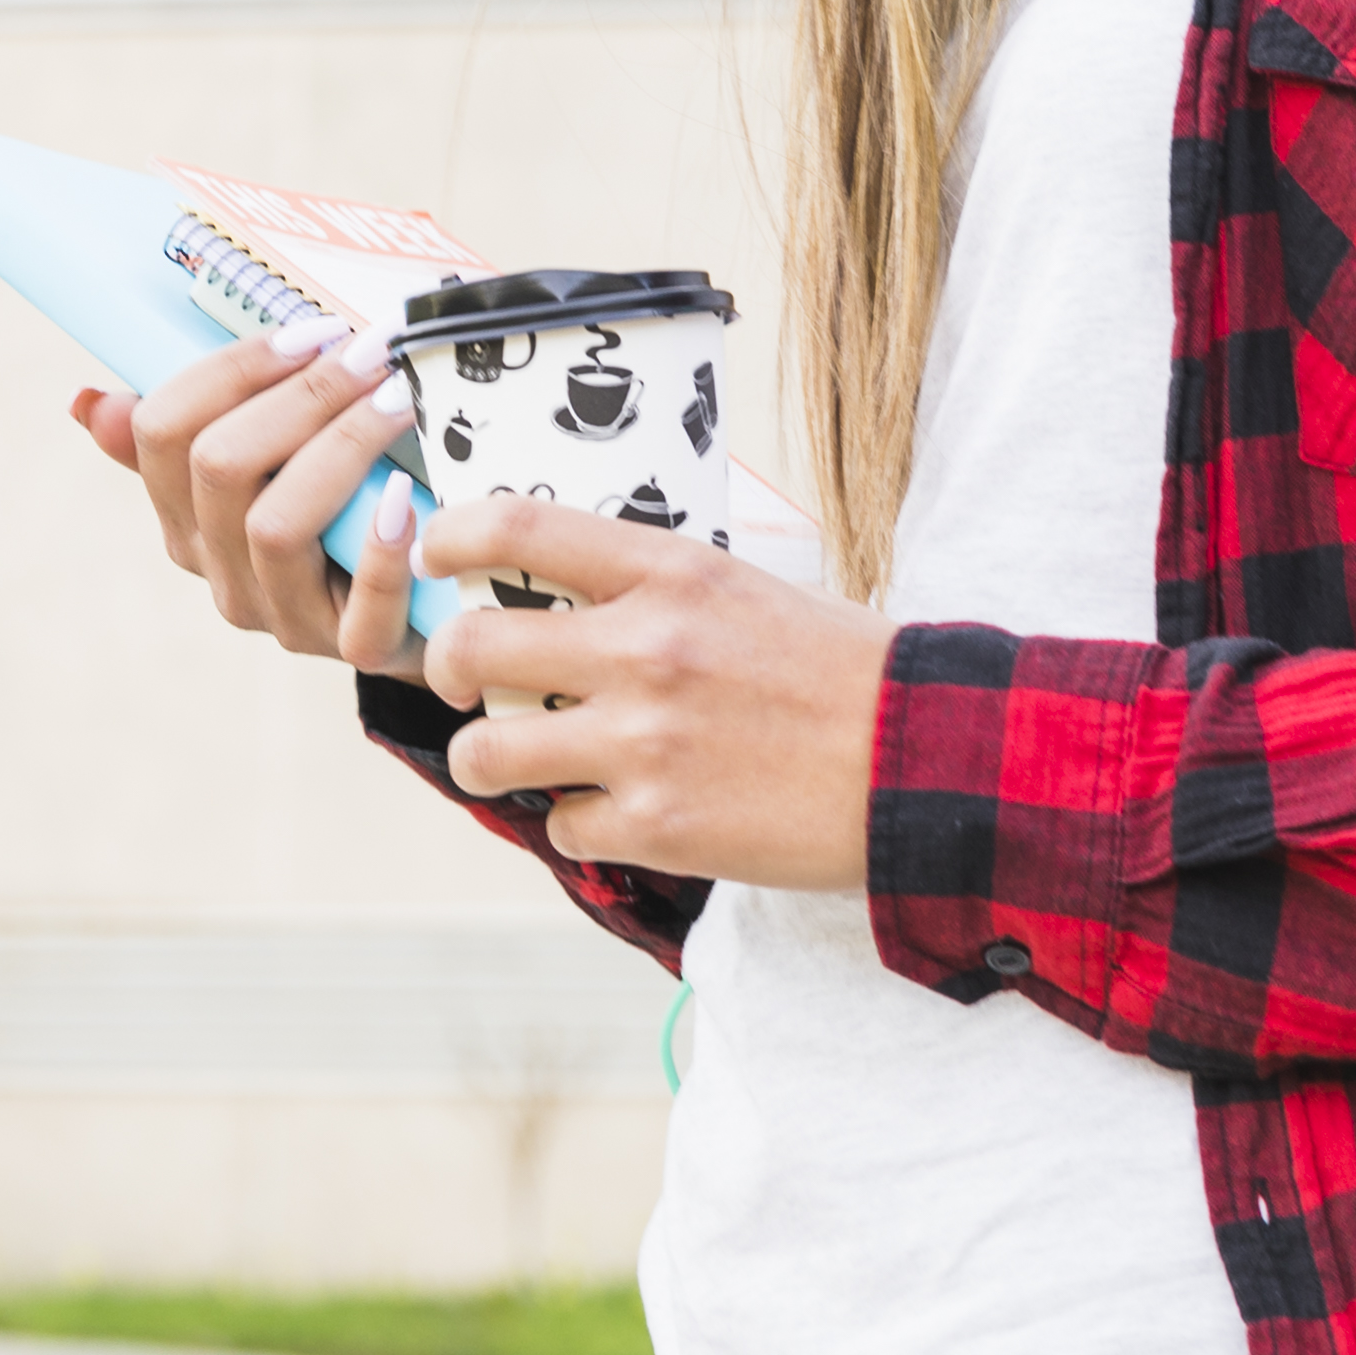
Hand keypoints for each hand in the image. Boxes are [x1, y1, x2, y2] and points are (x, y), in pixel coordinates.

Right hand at [66, 321, 443, 671]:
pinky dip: (380, 549)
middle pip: (219, 467)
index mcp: (187, 518)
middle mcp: (222, 571)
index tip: (310, 330)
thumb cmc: (343, 514)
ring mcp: (284, 617)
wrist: (427, 610)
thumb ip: (195, 425)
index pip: (163, 431)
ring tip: (397, 400)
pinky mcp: (358, 648)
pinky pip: (361, 610)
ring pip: (275, 525)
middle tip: (369, 354)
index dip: (232, 369)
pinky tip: (404, 499)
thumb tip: (87, 401)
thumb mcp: (270, 465)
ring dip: (342, 446)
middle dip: (300, 395)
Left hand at [406, 495, 888, 891]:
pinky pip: (560, 827)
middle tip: (463, 682)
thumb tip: (568, 598)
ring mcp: (643, 742)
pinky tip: (619, 812)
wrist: (923, 762)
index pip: (517, 527)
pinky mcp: (658, 826)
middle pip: (475, 646)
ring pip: (489, 751)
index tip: (432, 553)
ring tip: (522, 761)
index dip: (450, 537)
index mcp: (670, 572)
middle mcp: (643, 648)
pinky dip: (577, 824)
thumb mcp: (747, 589)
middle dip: (450, 669)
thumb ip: (654, 589)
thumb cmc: (843, 669)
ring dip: (491, 757)